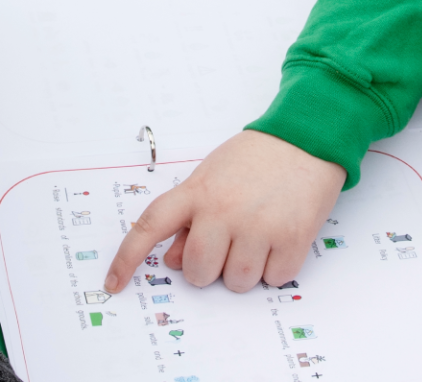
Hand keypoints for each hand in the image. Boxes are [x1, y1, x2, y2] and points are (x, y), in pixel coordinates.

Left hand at [103, 130, 344, 293]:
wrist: (307, 138)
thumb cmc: (255, 158)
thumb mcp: (211, 177)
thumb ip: (189, 218)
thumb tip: (174, 261)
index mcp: (197, 192)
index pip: (150, 227)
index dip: (127, 259)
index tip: (114, 284)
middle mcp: (224, 211)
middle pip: (199, 272)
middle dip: (209, 269)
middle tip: (227, 245)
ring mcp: (259, 226)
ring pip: (237, 282)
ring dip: (245, 270)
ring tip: (258, 237)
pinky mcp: (293, 238)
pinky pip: (273, 279)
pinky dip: (275, 268)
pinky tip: (279, 238)